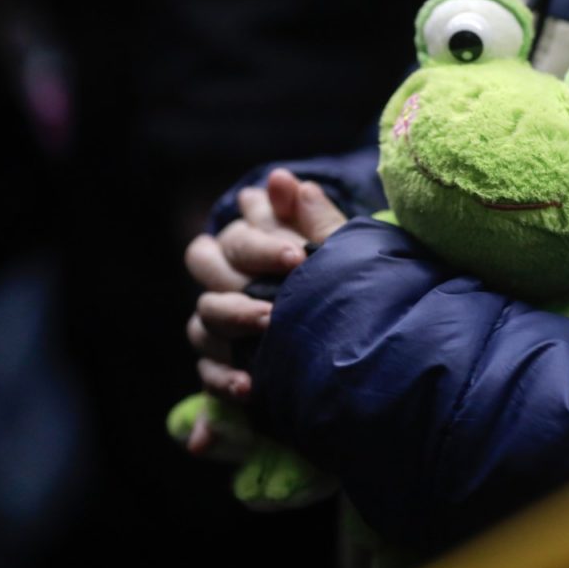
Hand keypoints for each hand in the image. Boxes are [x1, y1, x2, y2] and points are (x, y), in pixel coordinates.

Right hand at [183, 169, 346, 452]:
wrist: (365, 341)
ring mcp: (221, 326)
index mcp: (250, 248)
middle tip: (276, 306)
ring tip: (269, 332)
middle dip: (240, 285)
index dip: (260, 246)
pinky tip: (249, 387)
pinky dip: (223, 380)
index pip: (231, 240)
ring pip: (203, 322)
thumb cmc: (345, 282)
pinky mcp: (225, 367)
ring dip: (233, 325)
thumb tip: (285, 180)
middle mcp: (228, 282)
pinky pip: (208, 374)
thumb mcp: (340, 253)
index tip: (298, 257)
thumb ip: (315, 218)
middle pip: (206, 275)